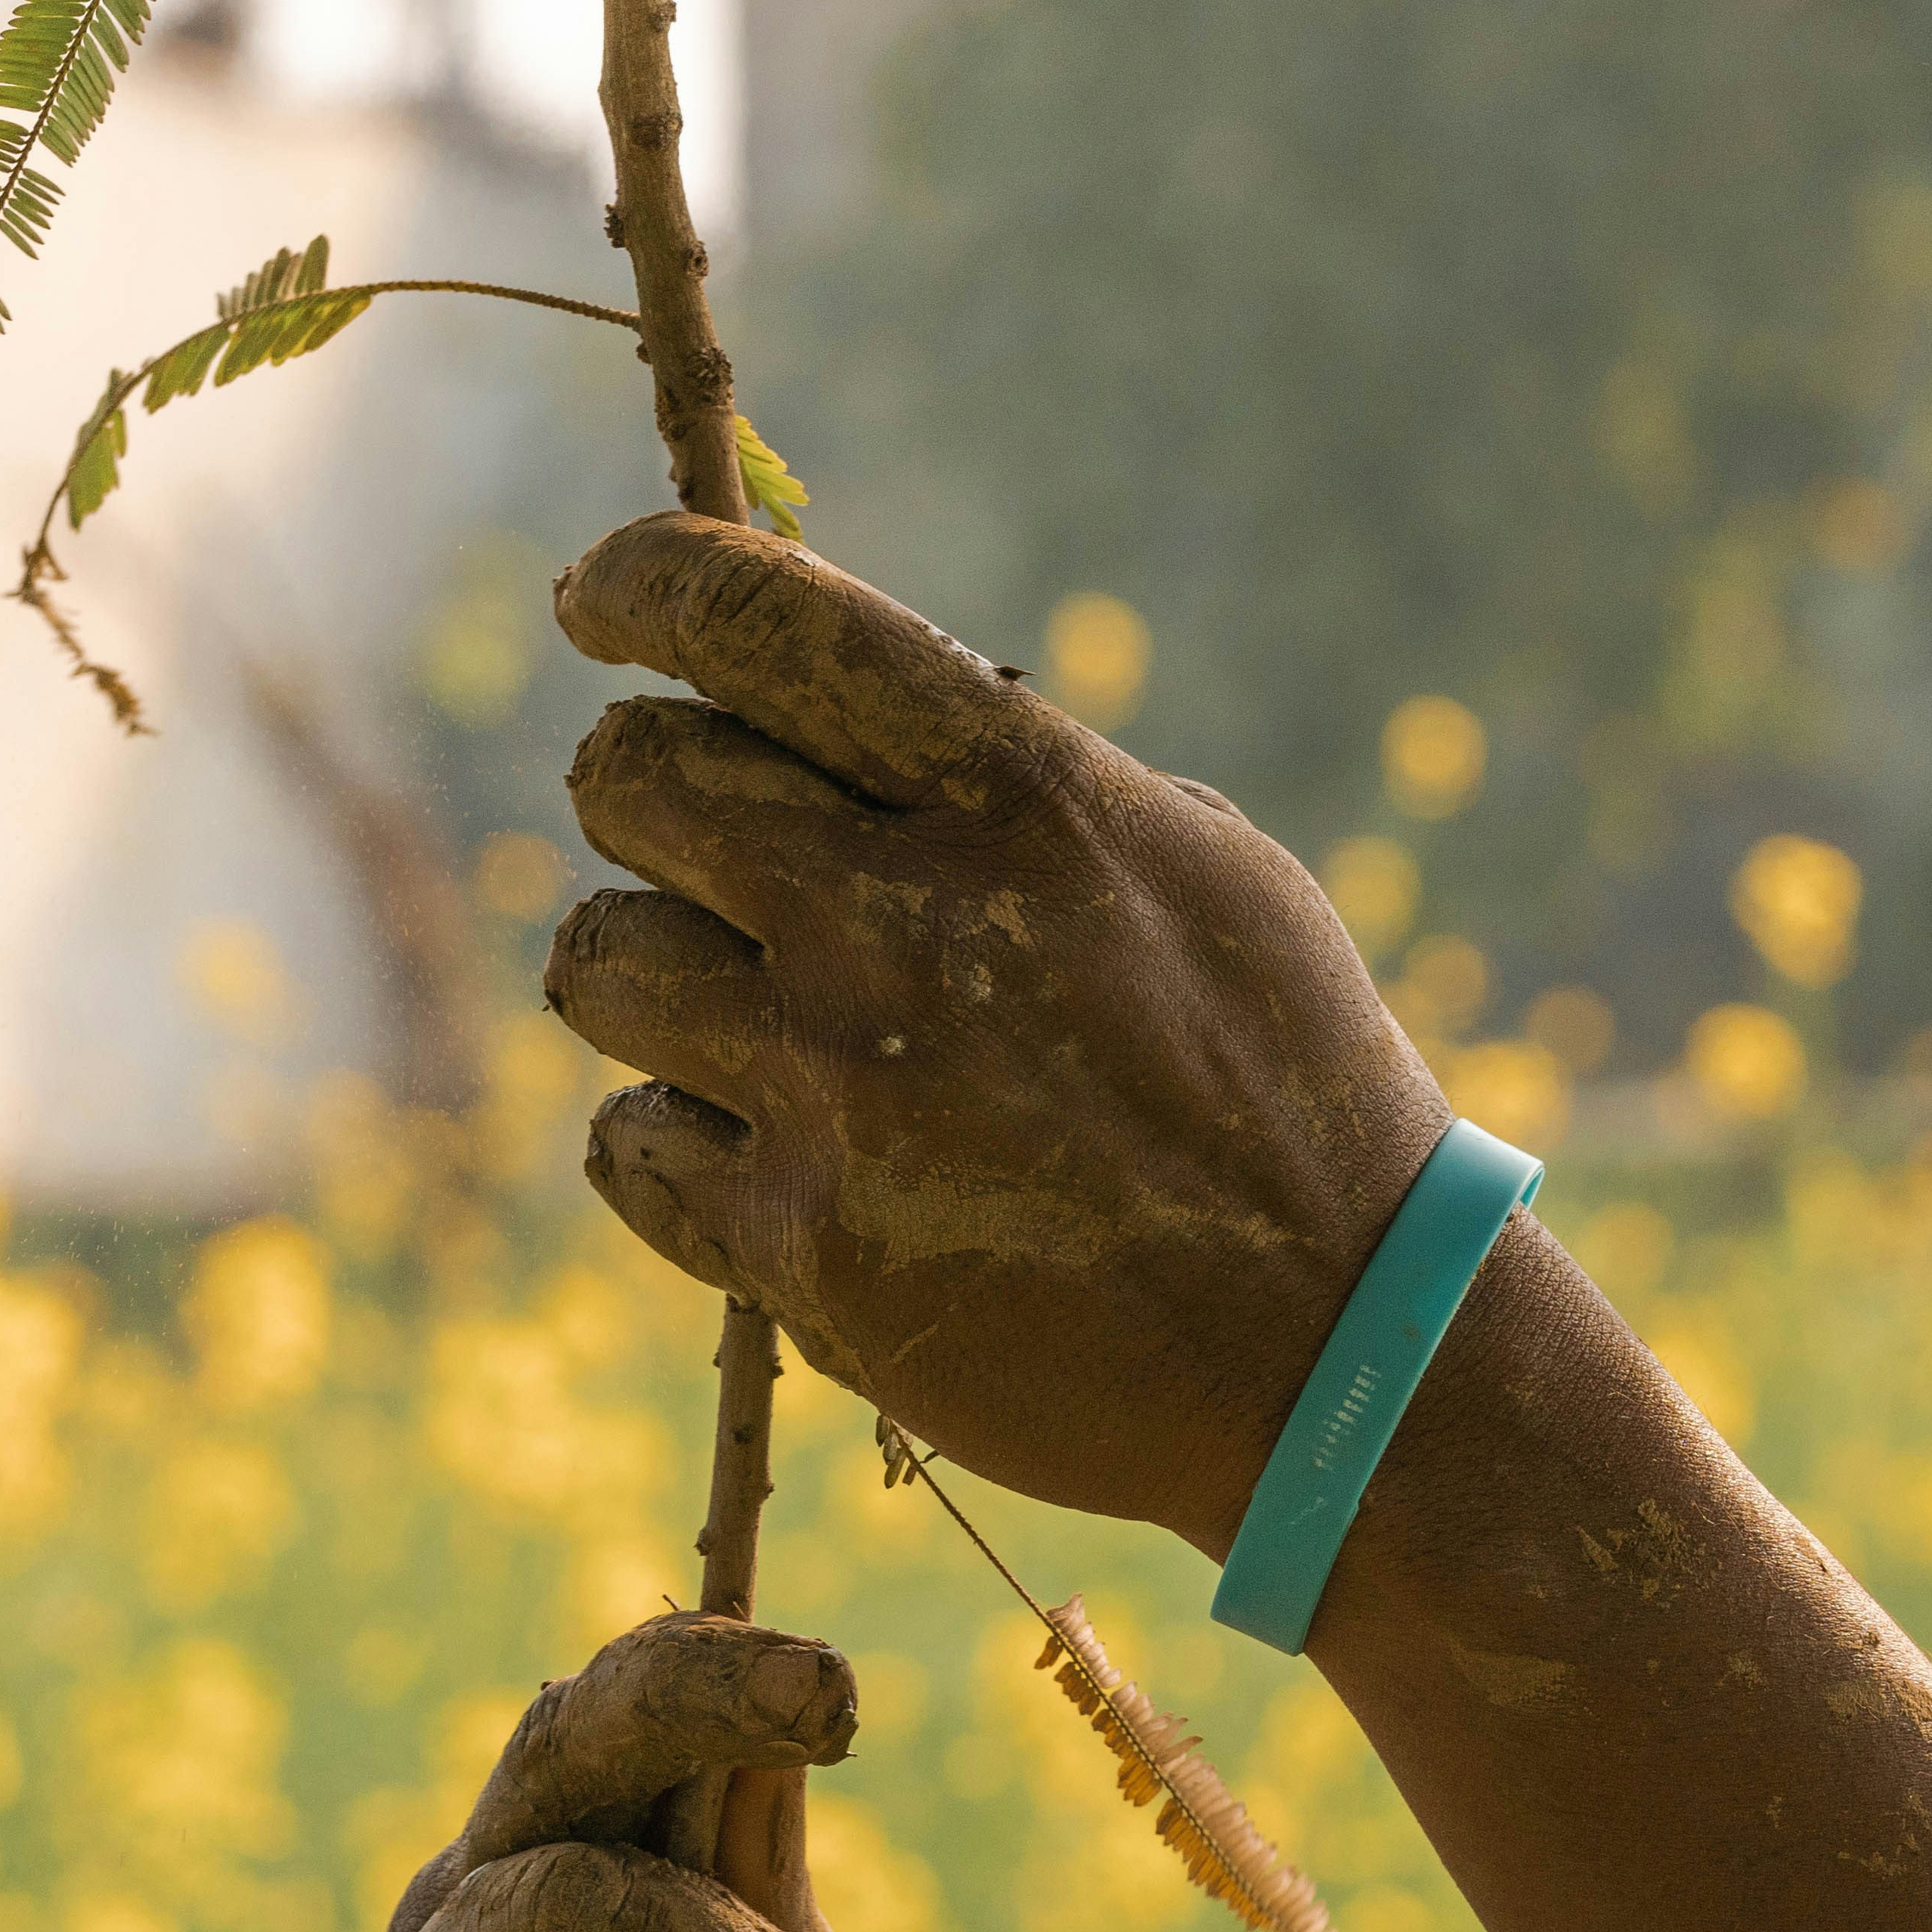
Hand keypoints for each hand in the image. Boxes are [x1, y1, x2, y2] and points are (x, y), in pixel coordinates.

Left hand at [539, 515, 1445, 1548]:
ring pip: (598, 959)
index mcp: (1020, 793)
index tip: (604, 601)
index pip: (754, 616)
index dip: (644, 581)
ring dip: (650, 970)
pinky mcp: (799, 1253)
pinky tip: (766, 1150)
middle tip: (700, 838)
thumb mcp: (1193, 864)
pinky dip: (671, 1141)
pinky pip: (626, 1145)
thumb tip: (837, 713)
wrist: (1334, 1350)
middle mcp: (901, 921)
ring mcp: (836, 1092)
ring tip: (750, 1016)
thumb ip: (1013, 778)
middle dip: (646, 788)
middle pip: (628, 775)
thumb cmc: (1284, 1081)